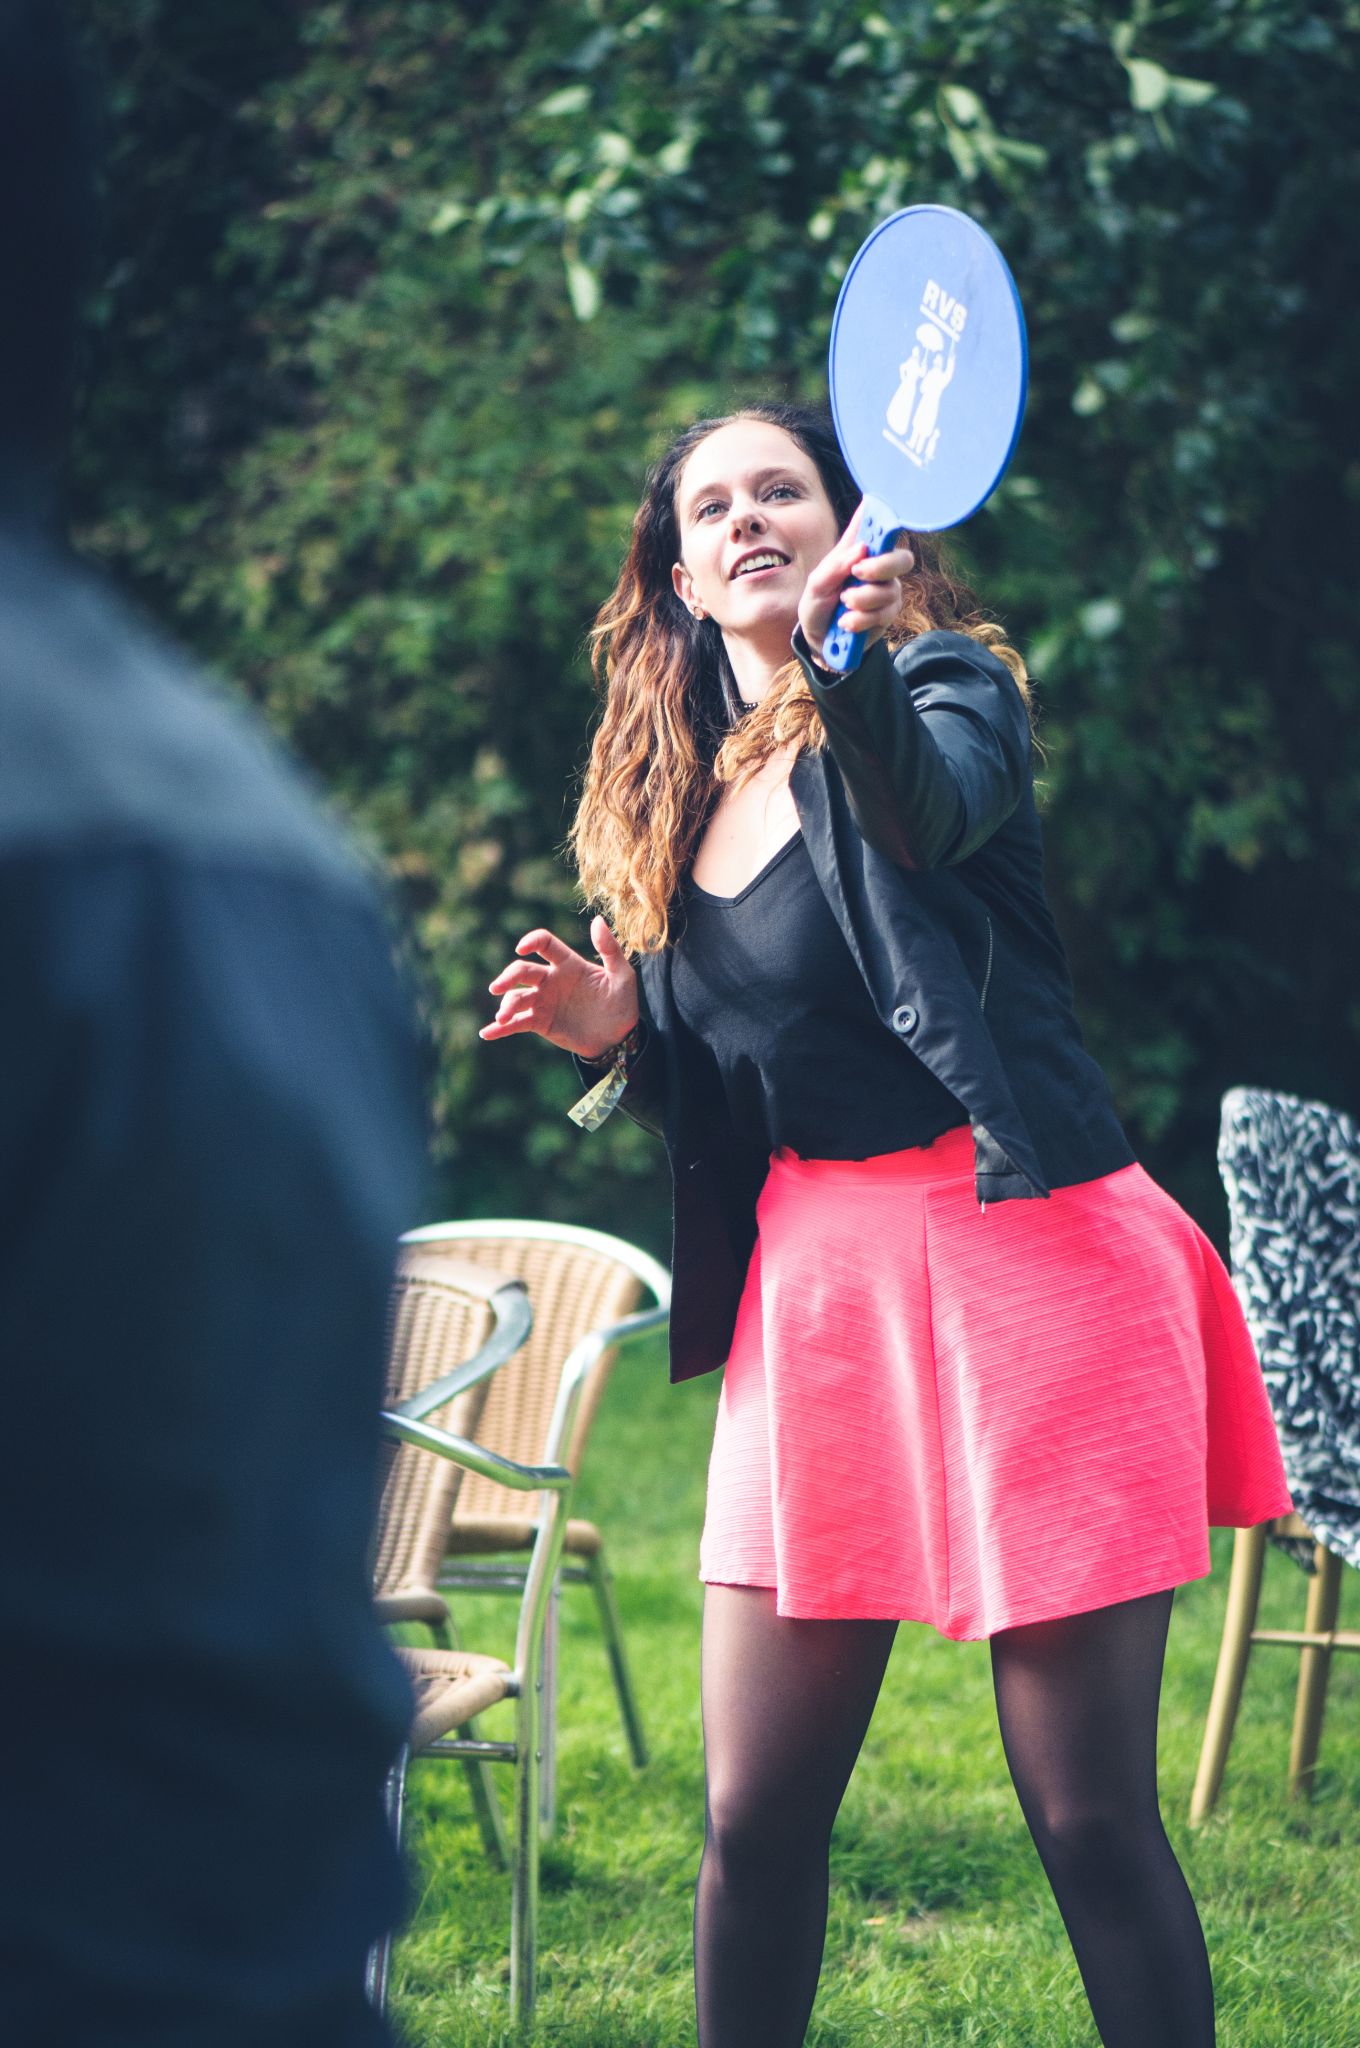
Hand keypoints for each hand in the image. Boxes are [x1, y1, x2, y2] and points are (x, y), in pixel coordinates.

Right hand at [480, 915, 639, 1059]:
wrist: (618, 1039)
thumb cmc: (622, 1003)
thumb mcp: (622, 977)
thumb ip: (610, 949)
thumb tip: (597, 920)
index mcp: (568, 964)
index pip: (545, 944)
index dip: (531, 941)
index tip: (521, 948)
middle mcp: (551, 980)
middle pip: (522, 971)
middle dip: (507, 977)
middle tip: (496, 988)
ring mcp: (543, 1001)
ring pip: (516, 998)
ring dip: (506, 1007)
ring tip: (503, 1018)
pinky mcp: (540, 1022)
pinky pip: (517, 1023)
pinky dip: (500, 1029)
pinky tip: (487, 1033)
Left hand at [797, 505, 914, 657]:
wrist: (820, 642)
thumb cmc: (818, 605)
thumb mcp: (815, 587)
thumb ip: (834, 568)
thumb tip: (860, 549)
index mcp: (858, 552)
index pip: (875, 527)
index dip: (882, 514)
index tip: (878, 506)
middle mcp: (878, 567)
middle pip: (902, 558)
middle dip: (882, 566)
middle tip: (858, 572)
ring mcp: (886, 591)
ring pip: (890, 591)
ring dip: (862, 599)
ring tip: (843, 605)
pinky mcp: (887, 614)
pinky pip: (884, 614)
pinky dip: (861, 619)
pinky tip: (846, 622)